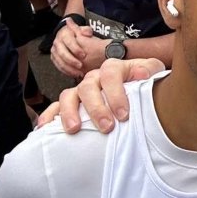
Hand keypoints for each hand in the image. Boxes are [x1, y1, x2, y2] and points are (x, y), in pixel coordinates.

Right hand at [39, 58, 164, 132]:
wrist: (138, 86)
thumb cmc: (143, 80)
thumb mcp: (151, 71)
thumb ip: (149, 69)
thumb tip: (141, 75)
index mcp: (112, 68)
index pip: (109, 75)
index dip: (116, 94)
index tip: (124, 115)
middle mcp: (93, 77)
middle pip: (88, 87)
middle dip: (96, 109)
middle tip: (107, 127)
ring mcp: (80, 90)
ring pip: (68, 96)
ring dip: (70, 112)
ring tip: (74, 129)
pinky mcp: (72, 103)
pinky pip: (55, 107)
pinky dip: (49, 116)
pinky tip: (45, 128)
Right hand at [51, 18, 93, 78]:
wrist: (72, 38)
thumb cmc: (79, 34)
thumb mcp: (84, 30)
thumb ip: (86, 30)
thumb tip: (86, 32)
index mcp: (64, 34)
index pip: (69, 41)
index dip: (76, 49)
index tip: (84, 55)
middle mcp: (57, 42)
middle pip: (62, 53)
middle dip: (72, 60)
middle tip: (81, 66)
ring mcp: (54, 50)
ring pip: (59, 61)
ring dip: (69, 68)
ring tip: (79, 73)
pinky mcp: (54, 58)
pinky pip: (58, 66)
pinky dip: (66, 71)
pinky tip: (74, 74)